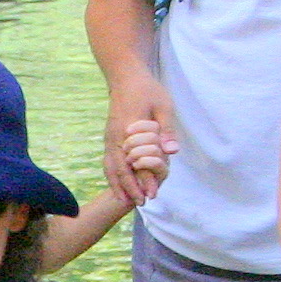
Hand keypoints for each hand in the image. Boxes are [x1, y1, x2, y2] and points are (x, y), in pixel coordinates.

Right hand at [104, 82, 179, 203]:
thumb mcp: (164, 106)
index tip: (152, 194)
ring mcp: (110, 137)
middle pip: (119, 169)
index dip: (144, 179)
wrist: (126, 77)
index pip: (136, 161)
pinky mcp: (109, 137)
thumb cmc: (147, 90)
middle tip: (142, 204)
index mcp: (128, 129)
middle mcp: (115, 137)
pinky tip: (118, 185)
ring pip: (110, 167)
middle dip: (129, 188)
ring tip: (127, 201)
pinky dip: (112, 176)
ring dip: (118, 185)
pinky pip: (108, 161)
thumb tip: (172, 151)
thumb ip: (166, 130)